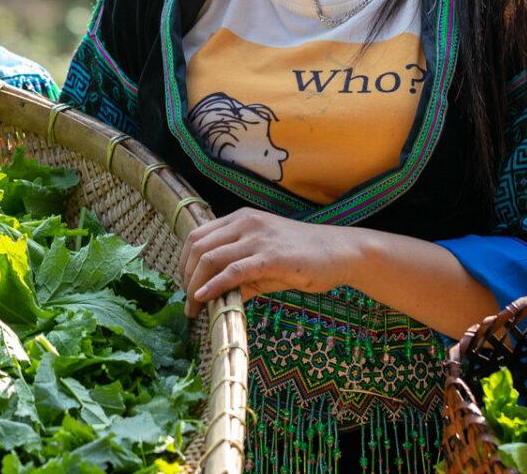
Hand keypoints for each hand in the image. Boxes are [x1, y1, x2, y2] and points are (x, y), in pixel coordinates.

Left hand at [178, 208, 361, 316]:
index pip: (197, 236)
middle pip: (198, 247)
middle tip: (187, 302)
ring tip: (193, 308)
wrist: (341, 252)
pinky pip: (233, 271)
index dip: (184, 262)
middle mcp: (245, 223)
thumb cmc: (305, 257)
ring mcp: (258, 238)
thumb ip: (240, 276)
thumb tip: (216, 298)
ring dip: (195, 286)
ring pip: (210, 258)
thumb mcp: (265, 262)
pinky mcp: (271, 257)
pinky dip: (213, 286)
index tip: (185, 286)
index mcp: (241, 219)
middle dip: (185, 276)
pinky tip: (205, 299)